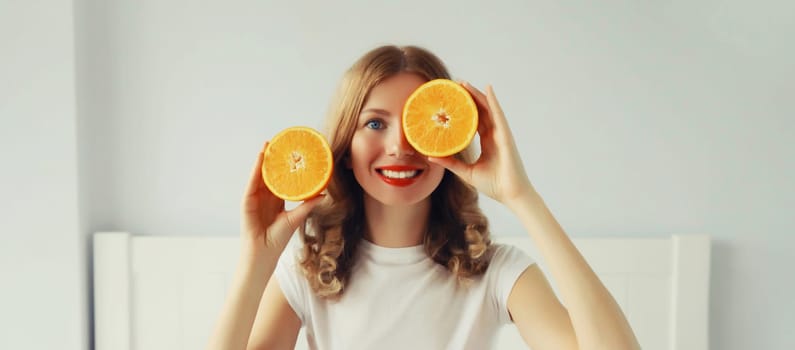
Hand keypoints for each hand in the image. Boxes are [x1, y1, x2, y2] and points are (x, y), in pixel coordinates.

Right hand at [241, 142, 322, 255]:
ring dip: (263, 160)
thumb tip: (323, 194)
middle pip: (268, 174)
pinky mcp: (247, 202)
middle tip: (278, 142)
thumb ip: (307, 205)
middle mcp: (264, 197)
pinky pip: (252, 183)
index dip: (284, 167)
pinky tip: (260, 159)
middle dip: (272, 159)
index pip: (279, 179)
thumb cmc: (278, 239)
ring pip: (259, 175)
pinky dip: (256, 170)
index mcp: (275, 200)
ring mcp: (254, 198)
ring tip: (268, 145)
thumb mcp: (296, 218)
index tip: (290, 153)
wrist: (264, 252)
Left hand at [428, 83, 534, 205]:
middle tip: (454, 86)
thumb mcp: (466, 172)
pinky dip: (493, 101)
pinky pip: (498, 115)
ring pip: (488, 109)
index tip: (452, 101)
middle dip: (468, 98)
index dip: (465, 110)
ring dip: (477, 95)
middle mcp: (494, 135)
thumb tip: (431, 156)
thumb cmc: (494, 185)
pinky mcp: (506, 136)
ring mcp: (501, 134)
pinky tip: (487, 89)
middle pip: (480, 111)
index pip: (474, 120)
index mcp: (487, 142)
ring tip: (464, 84)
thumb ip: (450, 163)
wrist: (511, 195)